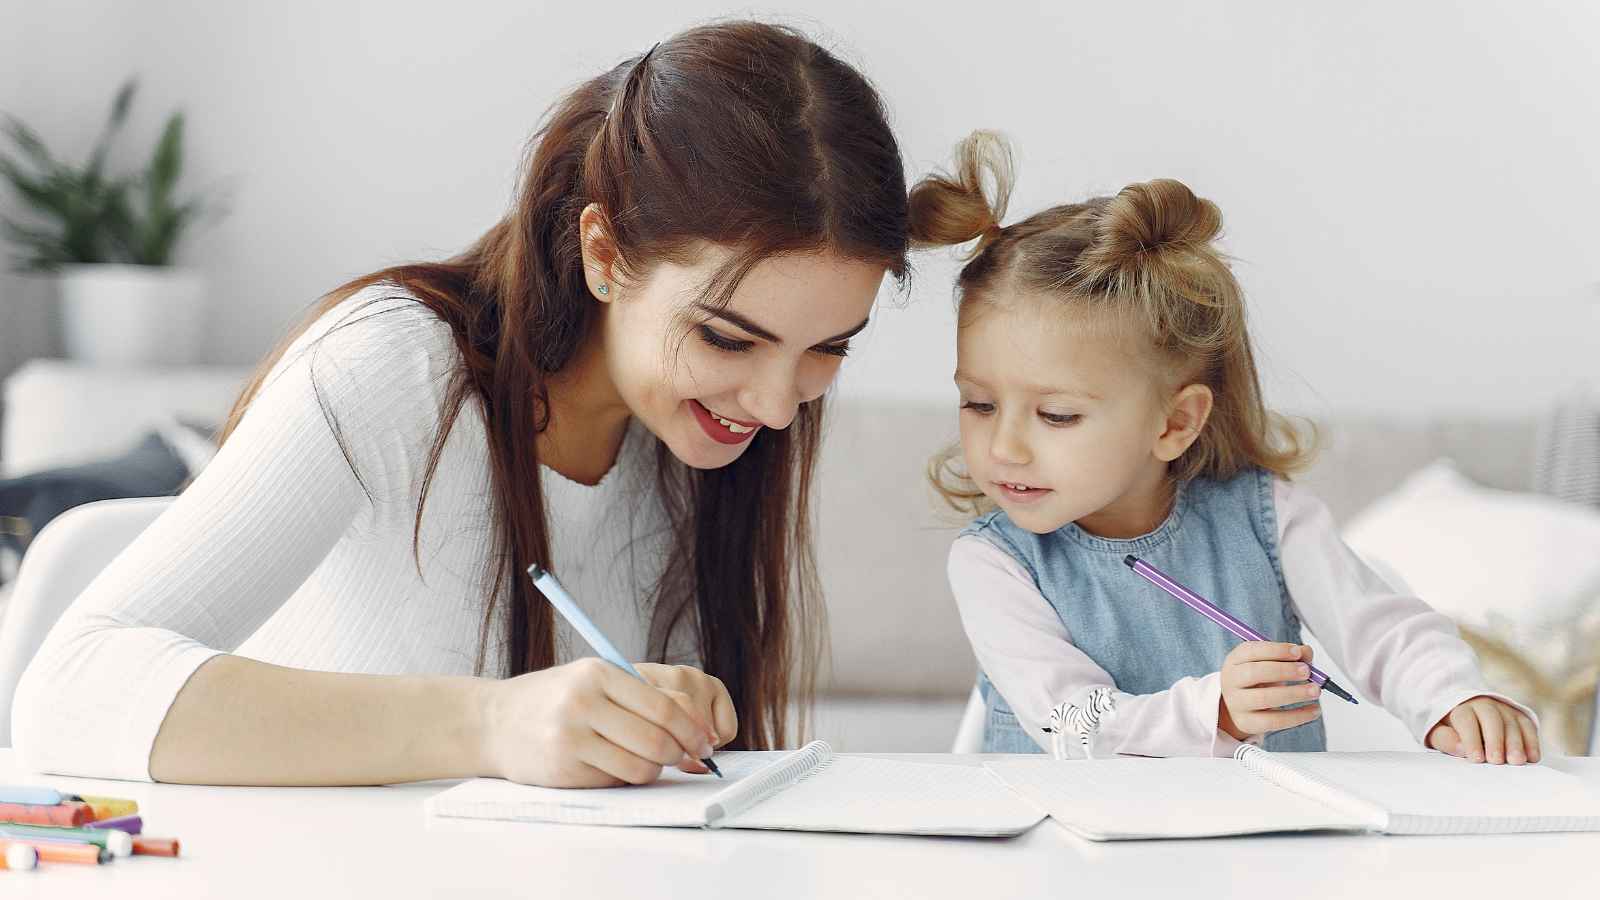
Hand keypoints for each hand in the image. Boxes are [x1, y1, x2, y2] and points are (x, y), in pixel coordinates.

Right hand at [479, 658, 722, 786]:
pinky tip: (613, 765)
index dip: (692, 729)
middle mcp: (583, 702)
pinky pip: (614, 781)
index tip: (704, 742)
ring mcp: (570, 738)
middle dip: (681, 754)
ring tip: (650, 762)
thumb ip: (641, 693)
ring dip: (654, 770)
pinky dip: (624, 777)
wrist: (493, 721)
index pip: (664, 706)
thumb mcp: (593, 680)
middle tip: (688, 758)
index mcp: (598, 673)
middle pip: (656, 739)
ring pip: (639, 766)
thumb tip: (695, 720)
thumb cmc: (554, 699)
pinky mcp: (562, 770)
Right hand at [1219, 641, 1321, 740]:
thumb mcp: (1269, 662)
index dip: (1275, 650)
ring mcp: (1237, 703)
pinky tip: (1314, 710)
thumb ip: (1290, 655)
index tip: (1298, 652)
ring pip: (1264, 698)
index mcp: (1236, 659)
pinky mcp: (1247, 723)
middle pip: (1254, 673)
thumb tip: (1306, 652)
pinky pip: (1274, 721)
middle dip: (1284, 671)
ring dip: (1294, 693)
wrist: (1240, 706)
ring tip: (1315, 691)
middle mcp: (1232, 680)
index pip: (1251, 651)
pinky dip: (1298, 716)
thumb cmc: (1258, 680)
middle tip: (1307, 672)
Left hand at [1427, 695, 1539, 764]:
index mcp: (1460, 707)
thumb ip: (1445, 739)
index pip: (1466, 720)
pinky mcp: (1518, 715)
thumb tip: (1461, 748)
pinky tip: (1532, 757)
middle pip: (1492, 719)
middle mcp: (1483, 704)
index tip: (1476, 758)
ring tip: (1516, 761)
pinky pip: (1528, 726)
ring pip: (1512, 722)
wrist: (1464, 713)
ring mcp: (1503, 708)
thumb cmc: (1450, 729)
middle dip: (1495, 740)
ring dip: (1515, 743)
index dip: (1471, 739)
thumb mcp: (1438, 733)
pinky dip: (1531, 741)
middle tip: (1497, 761)